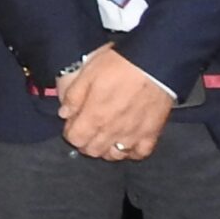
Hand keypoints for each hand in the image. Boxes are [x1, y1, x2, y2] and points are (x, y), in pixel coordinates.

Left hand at [58, 44, 169, 159]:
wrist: (154, 63)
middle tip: (88, 129)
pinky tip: (128, 141)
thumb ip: (73, 96)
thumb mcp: (87, 73)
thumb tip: (65, 113)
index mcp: (94, 116)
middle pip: (92, 150)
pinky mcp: (152, 133)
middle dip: (85, 142)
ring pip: (114, 156)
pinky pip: (140, 153)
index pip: (75, 139)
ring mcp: (133, 134)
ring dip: (106, 149)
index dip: (71, 132)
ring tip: (106, 136)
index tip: (73, 123)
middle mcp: (112, 130)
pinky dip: (132, 151)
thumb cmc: (120, 65)